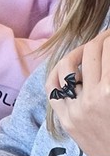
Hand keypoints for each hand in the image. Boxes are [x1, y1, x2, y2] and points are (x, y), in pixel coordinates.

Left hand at [47, 29, 109, 155]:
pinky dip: (56, 72)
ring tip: (89, 50)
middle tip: (106, 36)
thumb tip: (109, 52)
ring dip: (78, 52)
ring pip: (67, 66)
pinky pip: (51, 87)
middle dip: (100, 40)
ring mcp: (75, 109)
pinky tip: (67, 67)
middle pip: (91, 54)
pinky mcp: (64, 119)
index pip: (109, 53)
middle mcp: (92, 99)